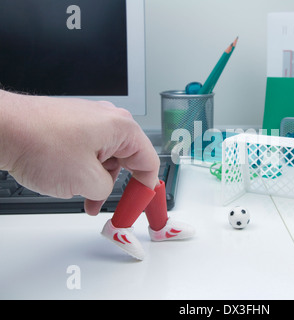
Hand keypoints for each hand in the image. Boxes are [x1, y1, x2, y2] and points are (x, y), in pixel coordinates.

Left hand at [0, 90, 159, 214]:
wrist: (1, 128)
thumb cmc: (38, 142)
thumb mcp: (85, 180)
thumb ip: (108, 189)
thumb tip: (105, 189)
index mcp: (123, 128)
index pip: (149, 162)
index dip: (145, 189)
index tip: (136, 206)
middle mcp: (110, 119)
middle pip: (129, 159)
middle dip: (120, 186)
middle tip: (113, 206)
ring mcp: (91, 120)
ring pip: (108, 157)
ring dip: (99, 180)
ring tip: (83, 197)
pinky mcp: (74, 124)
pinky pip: (90, 151)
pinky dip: (86, 169)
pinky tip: (73, 183)